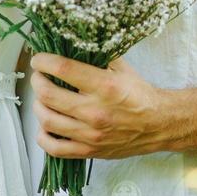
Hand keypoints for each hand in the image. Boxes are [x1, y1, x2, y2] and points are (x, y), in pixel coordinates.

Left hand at [30, 54, 175, 159]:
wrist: (159, 124)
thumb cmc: (139, 95)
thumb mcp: (122, 68)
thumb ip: (98, 56)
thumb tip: (72, 43)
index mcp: (104, 86)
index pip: (63, 69)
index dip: (44, 61)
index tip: (39, 59)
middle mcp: (95, 111)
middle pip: (48, 95)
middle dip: (37, 82)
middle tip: (39, 76)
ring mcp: (91, 134)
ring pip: (47, 121)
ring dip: (38, 106)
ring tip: (42, 99)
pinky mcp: (89, 151)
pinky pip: (55, 149)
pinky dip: (43, 136)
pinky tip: (46, 126)